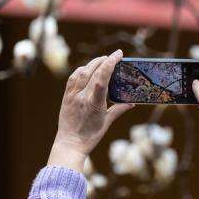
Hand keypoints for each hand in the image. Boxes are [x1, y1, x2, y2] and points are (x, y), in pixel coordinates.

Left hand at [49, 50, 134, 172]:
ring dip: (92, 63)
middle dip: (103, 60)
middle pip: (92, 71)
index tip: (118, 54)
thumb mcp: (106, 123)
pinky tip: (86, 69)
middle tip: (113, 56)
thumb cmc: (90, 136)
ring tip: (101, 60)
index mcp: (94, 103)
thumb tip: (132, 103)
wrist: (70, 144)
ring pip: (81, 72)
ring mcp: (72, 96)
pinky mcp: (66, 97)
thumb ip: (119, 109)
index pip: (102, 78)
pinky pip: (73, 78)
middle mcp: (82, 97)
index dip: (110, 63)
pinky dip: (81, 70)